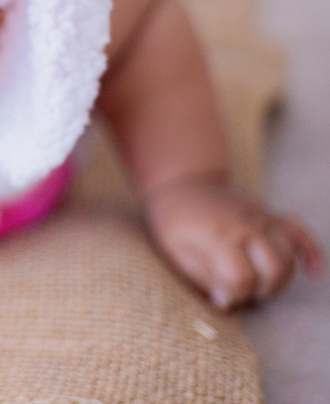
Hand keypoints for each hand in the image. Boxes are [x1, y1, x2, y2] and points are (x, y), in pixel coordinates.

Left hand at [145, 176, 322, 309]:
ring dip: (280, 279)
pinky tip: (314, 272)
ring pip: (289, 255)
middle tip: (241, 293)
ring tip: (259, 286)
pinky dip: (310, 251)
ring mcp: (261, 217)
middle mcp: (246, 224)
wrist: (182, 185)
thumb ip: (202, 278)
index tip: (219, 297)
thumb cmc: (174, 222)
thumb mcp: (176, 252)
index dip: (233, 295)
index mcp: (219, 235)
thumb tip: (226, 302)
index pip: (241, 277)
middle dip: (261, 290)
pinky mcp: (269, 215)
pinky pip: (298, 231)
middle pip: (274, 268)